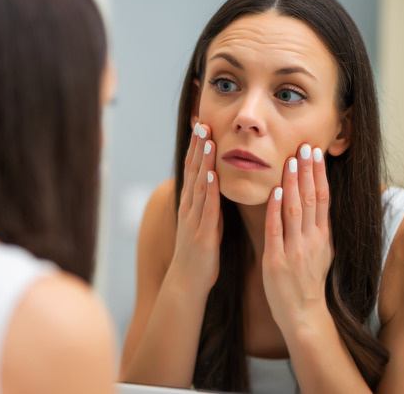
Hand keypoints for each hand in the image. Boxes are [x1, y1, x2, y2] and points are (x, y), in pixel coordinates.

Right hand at [166, 123, 221, 295]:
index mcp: (192, 204)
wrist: (187, 282)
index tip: (203, 124)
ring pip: (198, 184)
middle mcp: (189, 207)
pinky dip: (207, 190)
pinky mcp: (201, 233)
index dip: (198, 147)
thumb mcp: (204, 222)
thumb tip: (216, 184)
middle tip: (201, 121)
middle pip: (193, 170)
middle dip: (197, 146)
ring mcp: (194, 219)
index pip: (194, 169)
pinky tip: (211, 175)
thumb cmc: (199, 253)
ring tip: (207, 139)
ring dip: (202, 161)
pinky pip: (205, 209)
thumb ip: (209, 203)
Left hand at [262, 144, 333, 329]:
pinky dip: (275, 209)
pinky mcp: (276, 260)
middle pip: (310, 199)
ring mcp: (294, 249)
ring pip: (294, 210)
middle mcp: (311, 240)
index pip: (322, 199)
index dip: (319, 174)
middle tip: (304, 146)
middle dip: (307, 171)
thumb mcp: (323, 252)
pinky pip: (275, 230)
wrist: (303, 314)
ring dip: (292, 183)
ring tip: (290, 161)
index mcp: (323, 237)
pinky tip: (274, 191)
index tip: (315, 153)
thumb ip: (320, 228)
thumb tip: (321, 203)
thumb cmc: (309, 282)